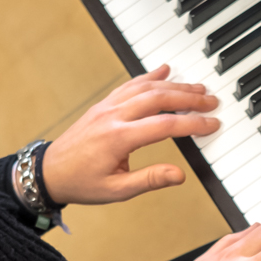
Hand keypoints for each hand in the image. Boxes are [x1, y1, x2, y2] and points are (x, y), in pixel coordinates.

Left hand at [36, 66, 218, 205]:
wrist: (49, 171)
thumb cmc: (81, 183)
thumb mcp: (117, 190)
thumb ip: (150, 180)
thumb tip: (179, 175)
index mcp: (118, 138)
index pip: (165, 125)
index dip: (193, 123)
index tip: (212, 124)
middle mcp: (113, 116)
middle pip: (159, 98)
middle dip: (189, 98)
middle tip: (212, 101)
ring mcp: (107, 106)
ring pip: (146, 87)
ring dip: (174, 85)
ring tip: (198, 88)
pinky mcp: (103, 104)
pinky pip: (130, 84)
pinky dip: (149, 76)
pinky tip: (164, 70)